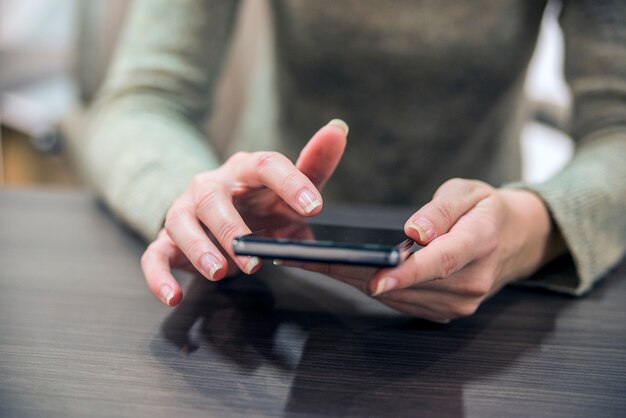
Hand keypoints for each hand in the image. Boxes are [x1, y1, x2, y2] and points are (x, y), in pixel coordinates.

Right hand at [141, 119, 348, 305]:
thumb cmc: (261, 202)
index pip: (265, 165)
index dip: (290, 183)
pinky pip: (154, 256)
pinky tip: (173, 296)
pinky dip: (158, 277)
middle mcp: (210, 186)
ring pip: (181, 223)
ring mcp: (185, 212)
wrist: (220, 216)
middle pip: (213, 197)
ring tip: (220, 272)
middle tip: (254, 257)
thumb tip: (339, 129)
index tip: (315, 207)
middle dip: (232, 227)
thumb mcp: (291, 188)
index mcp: (244, 169)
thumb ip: (314, 165)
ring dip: (198, 248)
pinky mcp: (167, 240)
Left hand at [297, 178, 563, 322]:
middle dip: (357, 273)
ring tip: (315, 264)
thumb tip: (414, 232)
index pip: (441, 263)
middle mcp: (471, 283)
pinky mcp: (445, 313)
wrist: (513, 241)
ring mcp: (459, 304)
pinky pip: (402, 302)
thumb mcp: (468, 192)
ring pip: (398, 297)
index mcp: (480, 244)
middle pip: (408, 284)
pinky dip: (373, 288)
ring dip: (357, 281)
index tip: (376, 279)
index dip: (406, 273)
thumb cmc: (486, 210)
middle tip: (310, 261)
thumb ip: (441, 211)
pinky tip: (344, 273)